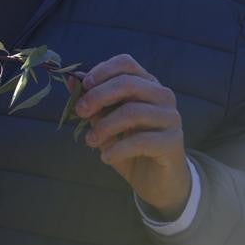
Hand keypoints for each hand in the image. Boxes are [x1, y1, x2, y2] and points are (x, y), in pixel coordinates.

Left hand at [72, 54, 190, 219]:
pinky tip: (106, 158)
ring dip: (105, 126)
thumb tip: (71, 80)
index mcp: (147, 84)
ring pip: (133, 112)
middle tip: (80, 112)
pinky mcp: (173, 142)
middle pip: (128, 83)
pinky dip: (118, 149)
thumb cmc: (130, 147)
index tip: (84, 85)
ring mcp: (171, 117)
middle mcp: (162, 95)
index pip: (126, 64)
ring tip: (90, 141)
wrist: (157, 181)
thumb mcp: (106, 123)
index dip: (103, 70)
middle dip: (99, 96)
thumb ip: (93, 102)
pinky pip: (142, 140)